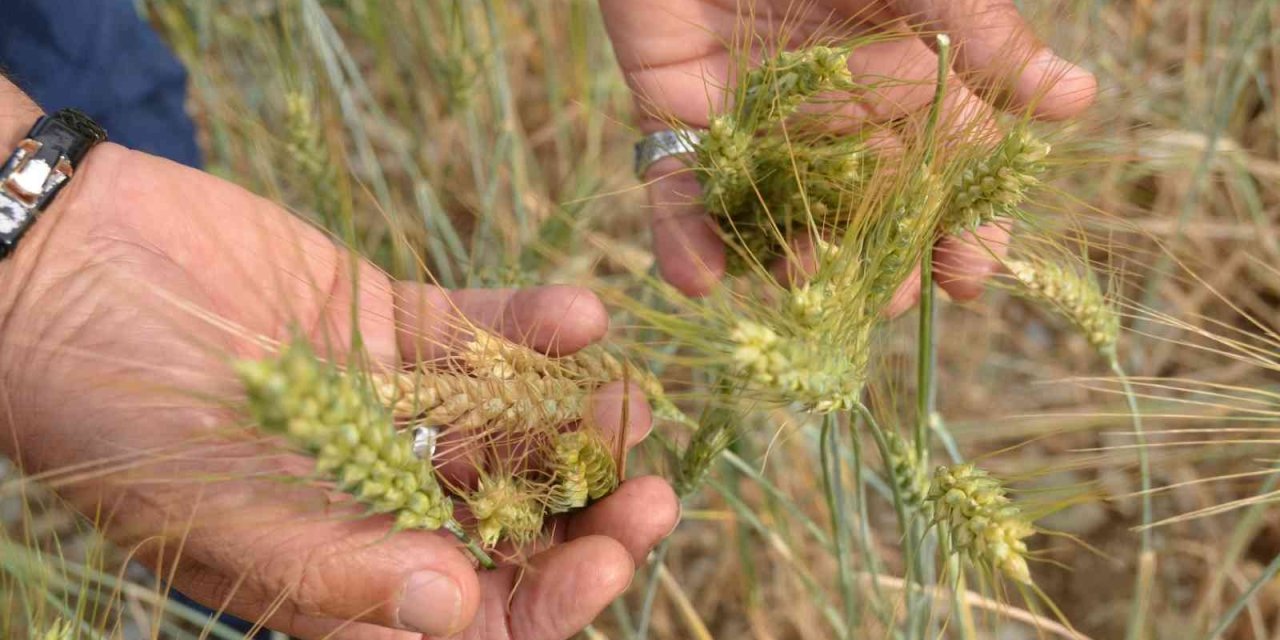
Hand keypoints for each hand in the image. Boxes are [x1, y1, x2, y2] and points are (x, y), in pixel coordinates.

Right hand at [0, 105, 677, 638]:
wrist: (65, 270)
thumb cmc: (113, 418)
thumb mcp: (216, 512)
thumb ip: (335, 570)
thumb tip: (455, 616)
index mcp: (346, 566)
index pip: (475, 611)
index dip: (551, 599)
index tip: (608, 561)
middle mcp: (384, 495)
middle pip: (516, 523)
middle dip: (591, 513)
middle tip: (656, 492)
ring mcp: (397, 408)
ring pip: (515, 427)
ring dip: (579, 419)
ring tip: (634, 402)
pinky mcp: (396, 323)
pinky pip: (482, 333)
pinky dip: (533, 327)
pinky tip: (580, 318)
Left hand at [601, 0, 1096, 307]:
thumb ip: (982, 37)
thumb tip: (1077, 97)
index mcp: (901, 90)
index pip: (942, 180)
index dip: (960, 231)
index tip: (970, 277)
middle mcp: (832, 122)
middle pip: (862, 216)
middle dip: (876, 265)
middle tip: (886, 300)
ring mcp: (756, 128)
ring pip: (776, 216)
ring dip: (787, 261)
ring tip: (802, 285)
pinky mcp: (679, 122)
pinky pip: (679, 192)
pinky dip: (684, 238)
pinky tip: (699, 279)